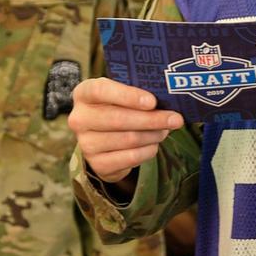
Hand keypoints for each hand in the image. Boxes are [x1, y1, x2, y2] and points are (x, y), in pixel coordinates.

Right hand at [69, 78, 183, 182]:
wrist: (104, 139)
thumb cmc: (117, 108)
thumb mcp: (121, 95)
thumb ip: (137, 93)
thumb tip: (168, 99)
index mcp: (84, 94)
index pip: (101, 91)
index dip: (128, 96)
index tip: (152, 101)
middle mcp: (79, 119)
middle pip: (118, 119)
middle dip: (152, 119)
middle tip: (175, 119)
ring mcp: (86, 144)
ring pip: (128, 139)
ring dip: (153, 135)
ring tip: (165, 130)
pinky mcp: (97, 164)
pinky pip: (131, 158)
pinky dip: (148, 151)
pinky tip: (154, 144)